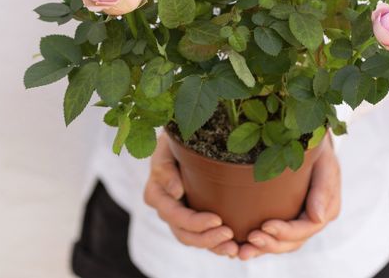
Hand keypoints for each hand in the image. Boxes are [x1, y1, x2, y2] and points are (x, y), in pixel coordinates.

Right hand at [144, 133, 238, 257]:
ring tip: (233, 248)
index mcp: (155, 192)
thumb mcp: (166, 147)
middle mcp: (165, 208)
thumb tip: (176, 192)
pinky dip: (215, 244)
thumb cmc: (174, 140)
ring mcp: (178, 214)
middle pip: (183, 233)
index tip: (218, 219)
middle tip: (229, 235)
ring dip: (212, 245)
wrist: (181, 139)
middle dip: (206, 238)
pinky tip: (232, 248)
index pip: (174, 215)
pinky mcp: (192, 215)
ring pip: (192, 239)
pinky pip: (201, 235)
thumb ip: (166, 168)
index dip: (195, 222)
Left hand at [238, 133, 340, 259]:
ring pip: (282, 243)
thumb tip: (318, 218)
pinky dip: (260, 242)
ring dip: (263, 248)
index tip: (265, 226)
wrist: (307, 137)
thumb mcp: (324, 162)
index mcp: (326, 208)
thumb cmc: (317, 147)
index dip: (286, 231)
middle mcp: (313, 218)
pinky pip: (273, 235)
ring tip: (242, 250)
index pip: (306, 228)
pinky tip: (241, 245)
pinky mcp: (285, 215)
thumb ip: (323, 188)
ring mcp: (299, 219)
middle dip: (271, 244)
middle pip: (293, 241)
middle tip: (249, 239)